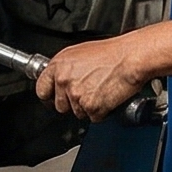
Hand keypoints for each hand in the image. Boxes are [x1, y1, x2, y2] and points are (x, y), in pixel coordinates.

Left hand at [35, 36, 149, 121]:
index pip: (41, 89)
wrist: (130, 58)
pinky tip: (107, 98)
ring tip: (100, 91)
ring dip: (88, 108)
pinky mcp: (91, 107)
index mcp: (58, 66)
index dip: (48, 96)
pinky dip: (101, 112)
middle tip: (87, 93)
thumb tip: (59, 78)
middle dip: (71, 104)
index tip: (51, 99)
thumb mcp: (79, 54)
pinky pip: (93, 117)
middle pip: (60, 106)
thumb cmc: (111, 53)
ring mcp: (76, 95)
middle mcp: (64, 80)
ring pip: (77, 113)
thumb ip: (65, 68)